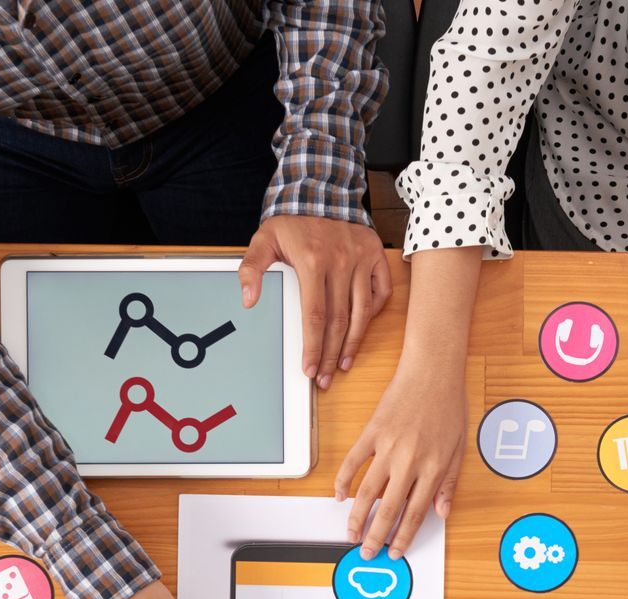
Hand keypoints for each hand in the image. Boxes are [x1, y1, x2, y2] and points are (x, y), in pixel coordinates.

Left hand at [238, 214, 391, 390]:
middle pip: (339, 320)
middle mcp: (340, 260)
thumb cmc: (292, 223)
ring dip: (353, 343)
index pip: (315, 315)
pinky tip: (360, 330)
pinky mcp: (376, 255)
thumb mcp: (264, 239)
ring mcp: (361, 258)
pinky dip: (373, 313)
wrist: (321, 192)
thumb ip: (251, 269)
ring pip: (362, 312)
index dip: (313, 346)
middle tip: (325, 377)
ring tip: (344, 364)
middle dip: (331, 354)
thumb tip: (247, 300)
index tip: (309, 368)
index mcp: (312, 259)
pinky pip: (380, 292)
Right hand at [334, 354, 465, 558]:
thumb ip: (450, 483)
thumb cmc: (449, 406)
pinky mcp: (372, 432)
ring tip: (350, 533)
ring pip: (367, 491)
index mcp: (434, 468)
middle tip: (366, 552)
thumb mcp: (460, 448)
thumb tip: (442, 512)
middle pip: (388, 509)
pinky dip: (343, 480)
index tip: (394, 552)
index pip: (415, 513)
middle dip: (376, 536)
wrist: (433, 370)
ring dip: (356, 516)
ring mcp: (388, 446)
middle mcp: (410, 461)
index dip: (403, 537)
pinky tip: (339, 495)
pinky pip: (353, 461)